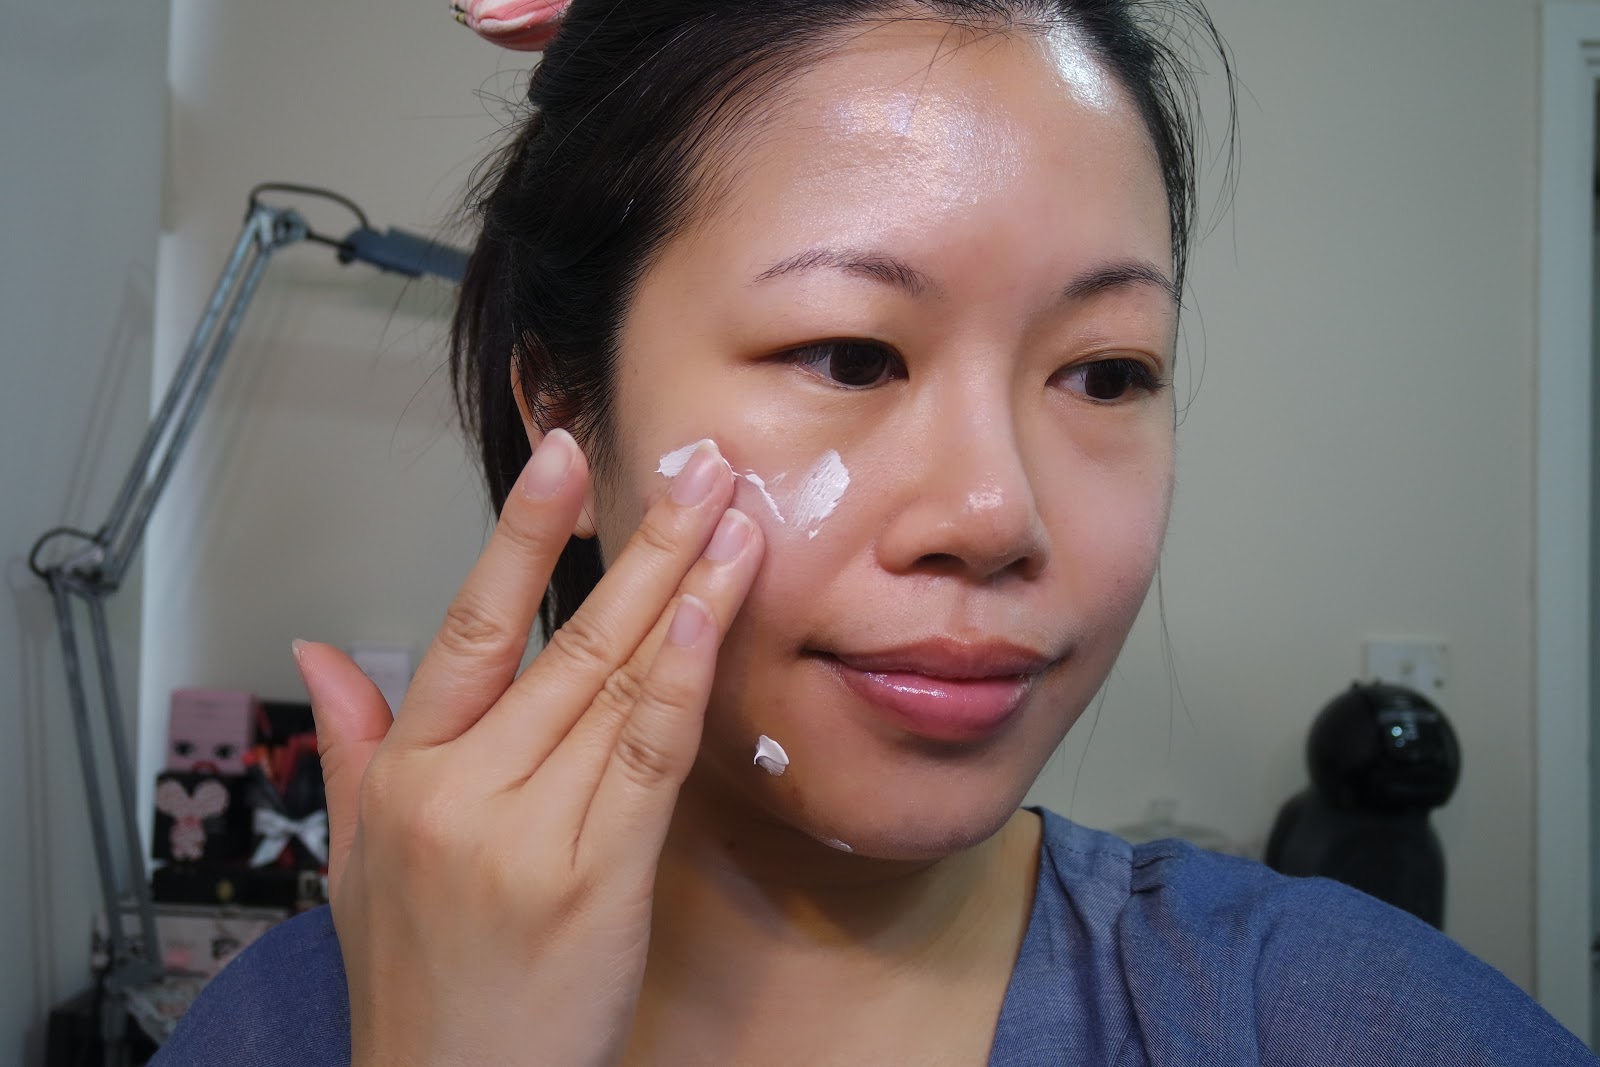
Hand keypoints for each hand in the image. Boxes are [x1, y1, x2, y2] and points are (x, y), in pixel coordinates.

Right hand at [292, 432, 761, 1065]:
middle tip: (699, 467)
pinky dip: (682, 678)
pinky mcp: (595, 877)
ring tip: (733, 518)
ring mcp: (528, 830)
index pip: (471, 625)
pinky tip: (711, 613)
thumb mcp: (355, 863)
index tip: (564, 455)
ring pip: (615, 682)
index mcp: (408, 774)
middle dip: (641, 542)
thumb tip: (321, 654)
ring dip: (682, 590)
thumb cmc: (418, 986)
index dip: (522, 533)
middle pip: (565, 639)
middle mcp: (462, 788)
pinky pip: (647, 755)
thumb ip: (349, 747)